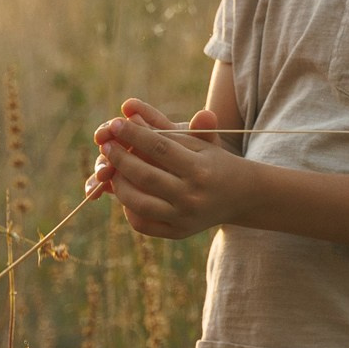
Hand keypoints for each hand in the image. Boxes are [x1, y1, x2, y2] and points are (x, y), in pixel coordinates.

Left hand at [89, 99, 244, 239]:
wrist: (242, 196)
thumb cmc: (215, 162)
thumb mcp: (201, 141)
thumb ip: (166, 129)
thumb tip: (129, 113)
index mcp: (200, 170)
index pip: (159, 148)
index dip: (133, 135)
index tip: (115, 123)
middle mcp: (192, 197)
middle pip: (145, 177)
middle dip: (120, 158)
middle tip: (106, 145)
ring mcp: (184, 219)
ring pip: (139, 204)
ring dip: (119, 184)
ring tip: (111, 168)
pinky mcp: (177, 233)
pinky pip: (142, 223)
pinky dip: (128, 207)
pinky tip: (125, 191)